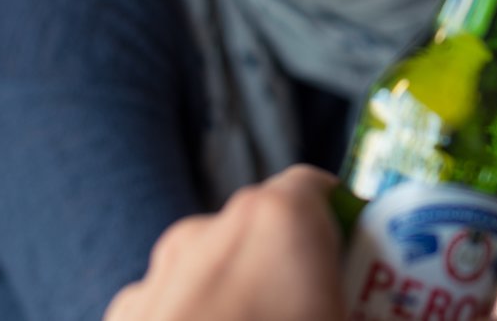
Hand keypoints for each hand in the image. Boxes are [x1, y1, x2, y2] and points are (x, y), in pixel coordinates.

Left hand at [104, 165, 342, 320]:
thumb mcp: (355, 319)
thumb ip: (373, 308)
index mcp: (279, 221)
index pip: (319, 190)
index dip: (345, 226)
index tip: (360, 269)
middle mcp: (210, 229)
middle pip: (265, 230)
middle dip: (289, 266)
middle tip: (314, 310)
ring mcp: (158, 274)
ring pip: (212, 267)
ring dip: (239, 296)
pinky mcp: (122, 315)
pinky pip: (171, 306)